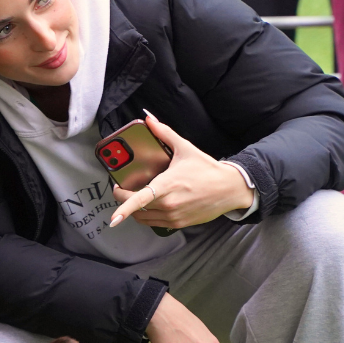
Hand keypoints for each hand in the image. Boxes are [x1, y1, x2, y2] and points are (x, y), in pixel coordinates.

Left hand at [108, 111, 253, 229]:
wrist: (230, 188)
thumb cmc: (207, 169)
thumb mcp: (185, 148)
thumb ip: (163, 133)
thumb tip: (149, 119)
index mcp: (167, 186)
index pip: (140, 199)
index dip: (124, 209)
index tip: (113, 218)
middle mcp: (169, 204)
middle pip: (135, 209)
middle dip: (123, 199)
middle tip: (122, 188)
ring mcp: (173, 216)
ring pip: (143, 218)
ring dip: (134, 210)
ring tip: (134, 196)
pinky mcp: (178, 223)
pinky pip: (154, 223)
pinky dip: (147, 215)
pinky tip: (149, 205)